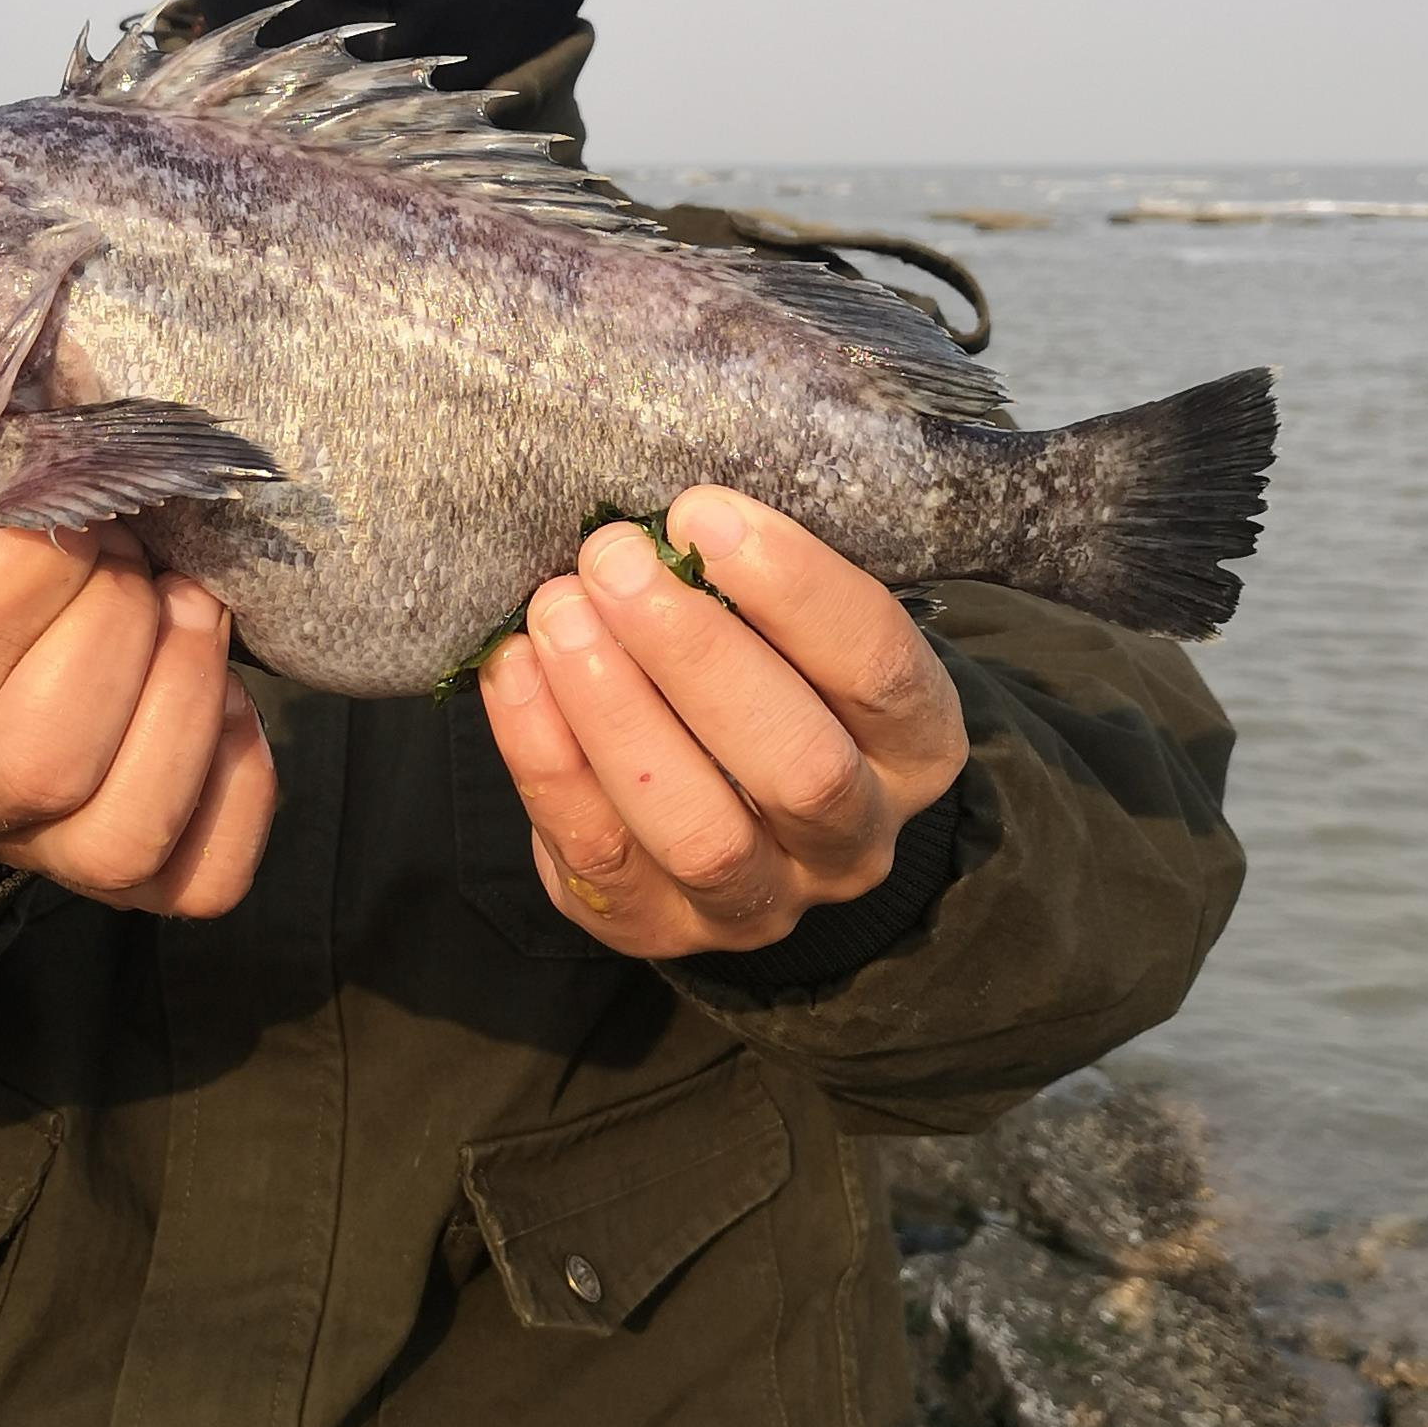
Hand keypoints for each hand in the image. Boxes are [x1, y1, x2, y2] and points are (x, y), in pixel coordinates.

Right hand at [0, 525, 275, 916]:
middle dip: (120, 624)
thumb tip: (45, 398)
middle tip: (134, 550)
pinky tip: (227, 699)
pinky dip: (239, 782)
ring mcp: (24, 858)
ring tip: (194, 607)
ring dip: (188, 696)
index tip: (69, 495)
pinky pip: (200, 878)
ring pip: (124, 830)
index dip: (42, 561)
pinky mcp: (112, 883)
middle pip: (48, 756)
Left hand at [478, 486, 967, 959]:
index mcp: (914, 743)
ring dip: (616, 711)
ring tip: (557, 611)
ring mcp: (759, 899)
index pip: (879, 668)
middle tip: (612, 557)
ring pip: (698, 830)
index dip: (796, 589)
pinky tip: (513, 670)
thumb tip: (675, 499)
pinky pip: (597, 854)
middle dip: (694, 653)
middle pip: (795, 765)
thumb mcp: (801, 625)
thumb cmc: (772, 671)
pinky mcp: (656, 927)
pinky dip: (546, 757)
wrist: (749, 812)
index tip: (702, 512)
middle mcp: (852, 837)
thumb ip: (756, 574)